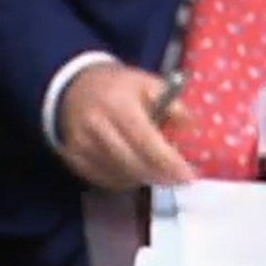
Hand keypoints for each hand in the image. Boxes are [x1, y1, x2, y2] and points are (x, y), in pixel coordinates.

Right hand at [57, 62, 196, 190]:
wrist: (74, 88)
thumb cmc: (119, 88)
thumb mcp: (148, 85)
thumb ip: (172, 105)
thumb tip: (191, 127)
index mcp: (118, 105)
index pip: (146, 142)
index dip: (169, 163)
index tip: (189, 177)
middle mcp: (96, 126)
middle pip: (134, 164)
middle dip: (161, 176)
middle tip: (179, 179)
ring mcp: (82, 145)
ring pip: (122, 176)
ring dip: (145, 178)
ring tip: (158, 171)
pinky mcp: (74, 159)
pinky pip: (107, 180)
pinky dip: (126, 180)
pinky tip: (136, 170)